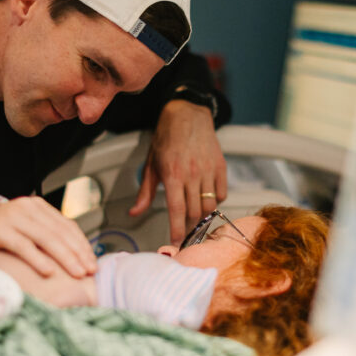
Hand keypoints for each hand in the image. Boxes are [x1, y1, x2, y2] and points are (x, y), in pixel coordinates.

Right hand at [0, 197, 96, 277]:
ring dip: (65, 258)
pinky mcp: (1, 230)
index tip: (93, 261)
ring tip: (77, 273)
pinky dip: (38, 259)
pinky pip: (24, 246)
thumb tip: (76, 252)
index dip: (82, 244)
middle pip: (60, 233)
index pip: (67, 225)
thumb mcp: (27, 226)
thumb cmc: (1, 230)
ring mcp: (14, 217)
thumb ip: (47, 232)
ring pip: (47, 239)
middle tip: (90, 271)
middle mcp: (28, 207)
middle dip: (78, 253)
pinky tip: (50, 272)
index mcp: (38, 205)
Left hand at [129, 99, 227, 244]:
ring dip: (202, 215)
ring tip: (194, 216)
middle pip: (194, 212)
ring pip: (210, 206)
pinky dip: (215, 201)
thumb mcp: (151, 164)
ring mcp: (208, 170)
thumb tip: (134, 212)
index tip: (176, 242)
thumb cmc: (167, 137)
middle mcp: (192, 174)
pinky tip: (206, 198)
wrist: (187, 113)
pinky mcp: (220, 166)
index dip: (176, 230)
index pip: (176, 210)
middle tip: (183, 229)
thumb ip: (145, 192)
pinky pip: (222, 193)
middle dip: (188, 226)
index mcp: (172, 174)